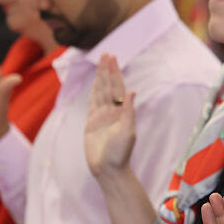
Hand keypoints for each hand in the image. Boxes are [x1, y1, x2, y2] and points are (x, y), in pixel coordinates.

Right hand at [85, 54, 135, 178]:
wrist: (108, 170)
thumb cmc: (120, 153)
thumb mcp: (127, 132)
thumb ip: (129, 111)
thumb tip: (132, 91)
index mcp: (121, 111)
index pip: (117, 87)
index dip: (114, 72)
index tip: (112, 57)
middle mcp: (112, 111)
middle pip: (108, 86)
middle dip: (107, 70)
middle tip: (106, 54)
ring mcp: (101, 116)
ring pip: (100, 92)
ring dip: (100, 78)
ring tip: (100, 64)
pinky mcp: (92, 123)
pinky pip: (92, 103)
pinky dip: (93, 92)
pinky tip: (96, 84)